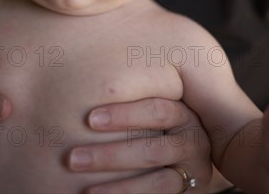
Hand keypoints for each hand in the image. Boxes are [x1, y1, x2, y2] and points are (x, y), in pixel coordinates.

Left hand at [68, 98, 220, 193]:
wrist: (182, 157)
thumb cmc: (154, 122)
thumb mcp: (151, 109)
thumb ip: (133, 103)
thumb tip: (82, 84)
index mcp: (183, 111)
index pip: (157, 111)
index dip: (124, 115)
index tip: (90, 119)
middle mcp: (193, 140)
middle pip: (153, 149)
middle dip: (111, 156)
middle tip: (75, 158)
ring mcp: (193, 170)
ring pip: (157, 182)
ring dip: (118, 188)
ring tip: (86, 189)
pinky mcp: (188, 191)